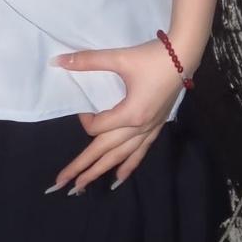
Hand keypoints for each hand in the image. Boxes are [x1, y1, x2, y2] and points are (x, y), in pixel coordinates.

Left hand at [47, 39, 184, 192]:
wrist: (183, 55)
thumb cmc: (151, 58)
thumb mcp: (119, 58)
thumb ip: (88, 61)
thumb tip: (58, 61)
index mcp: (131, 114)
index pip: (98, 127)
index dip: (85, 120)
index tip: (83, 108)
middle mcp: (140, 127)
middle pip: (106, 151)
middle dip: (84, 168)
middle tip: (63, 184)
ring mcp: (150, 129)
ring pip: (122, 156)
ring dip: (101, 171)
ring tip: (84, 187)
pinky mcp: (157, 126)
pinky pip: (140, 152)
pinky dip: (129, 166)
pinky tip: (119, 179)